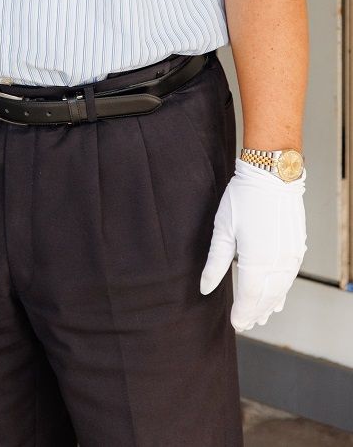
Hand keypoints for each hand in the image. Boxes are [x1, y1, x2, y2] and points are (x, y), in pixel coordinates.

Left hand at [200, 158, 305, 329]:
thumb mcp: (223, 229)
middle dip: (255, 313)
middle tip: (246, 325)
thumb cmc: (244, 198)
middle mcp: (277, 264)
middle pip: (266, 298)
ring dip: (270, 306)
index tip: (235, 324)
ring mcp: (290, 258)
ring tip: (261, 318)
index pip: (249, 297)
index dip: (242, 312)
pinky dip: (282, 292)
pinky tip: (278, 298)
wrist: (273, 177)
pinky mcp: (297, 249)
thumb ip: (215, 262)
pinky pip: (289, 279)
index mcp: (257, 261)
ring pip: (280, 291)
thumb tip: (205, 288)